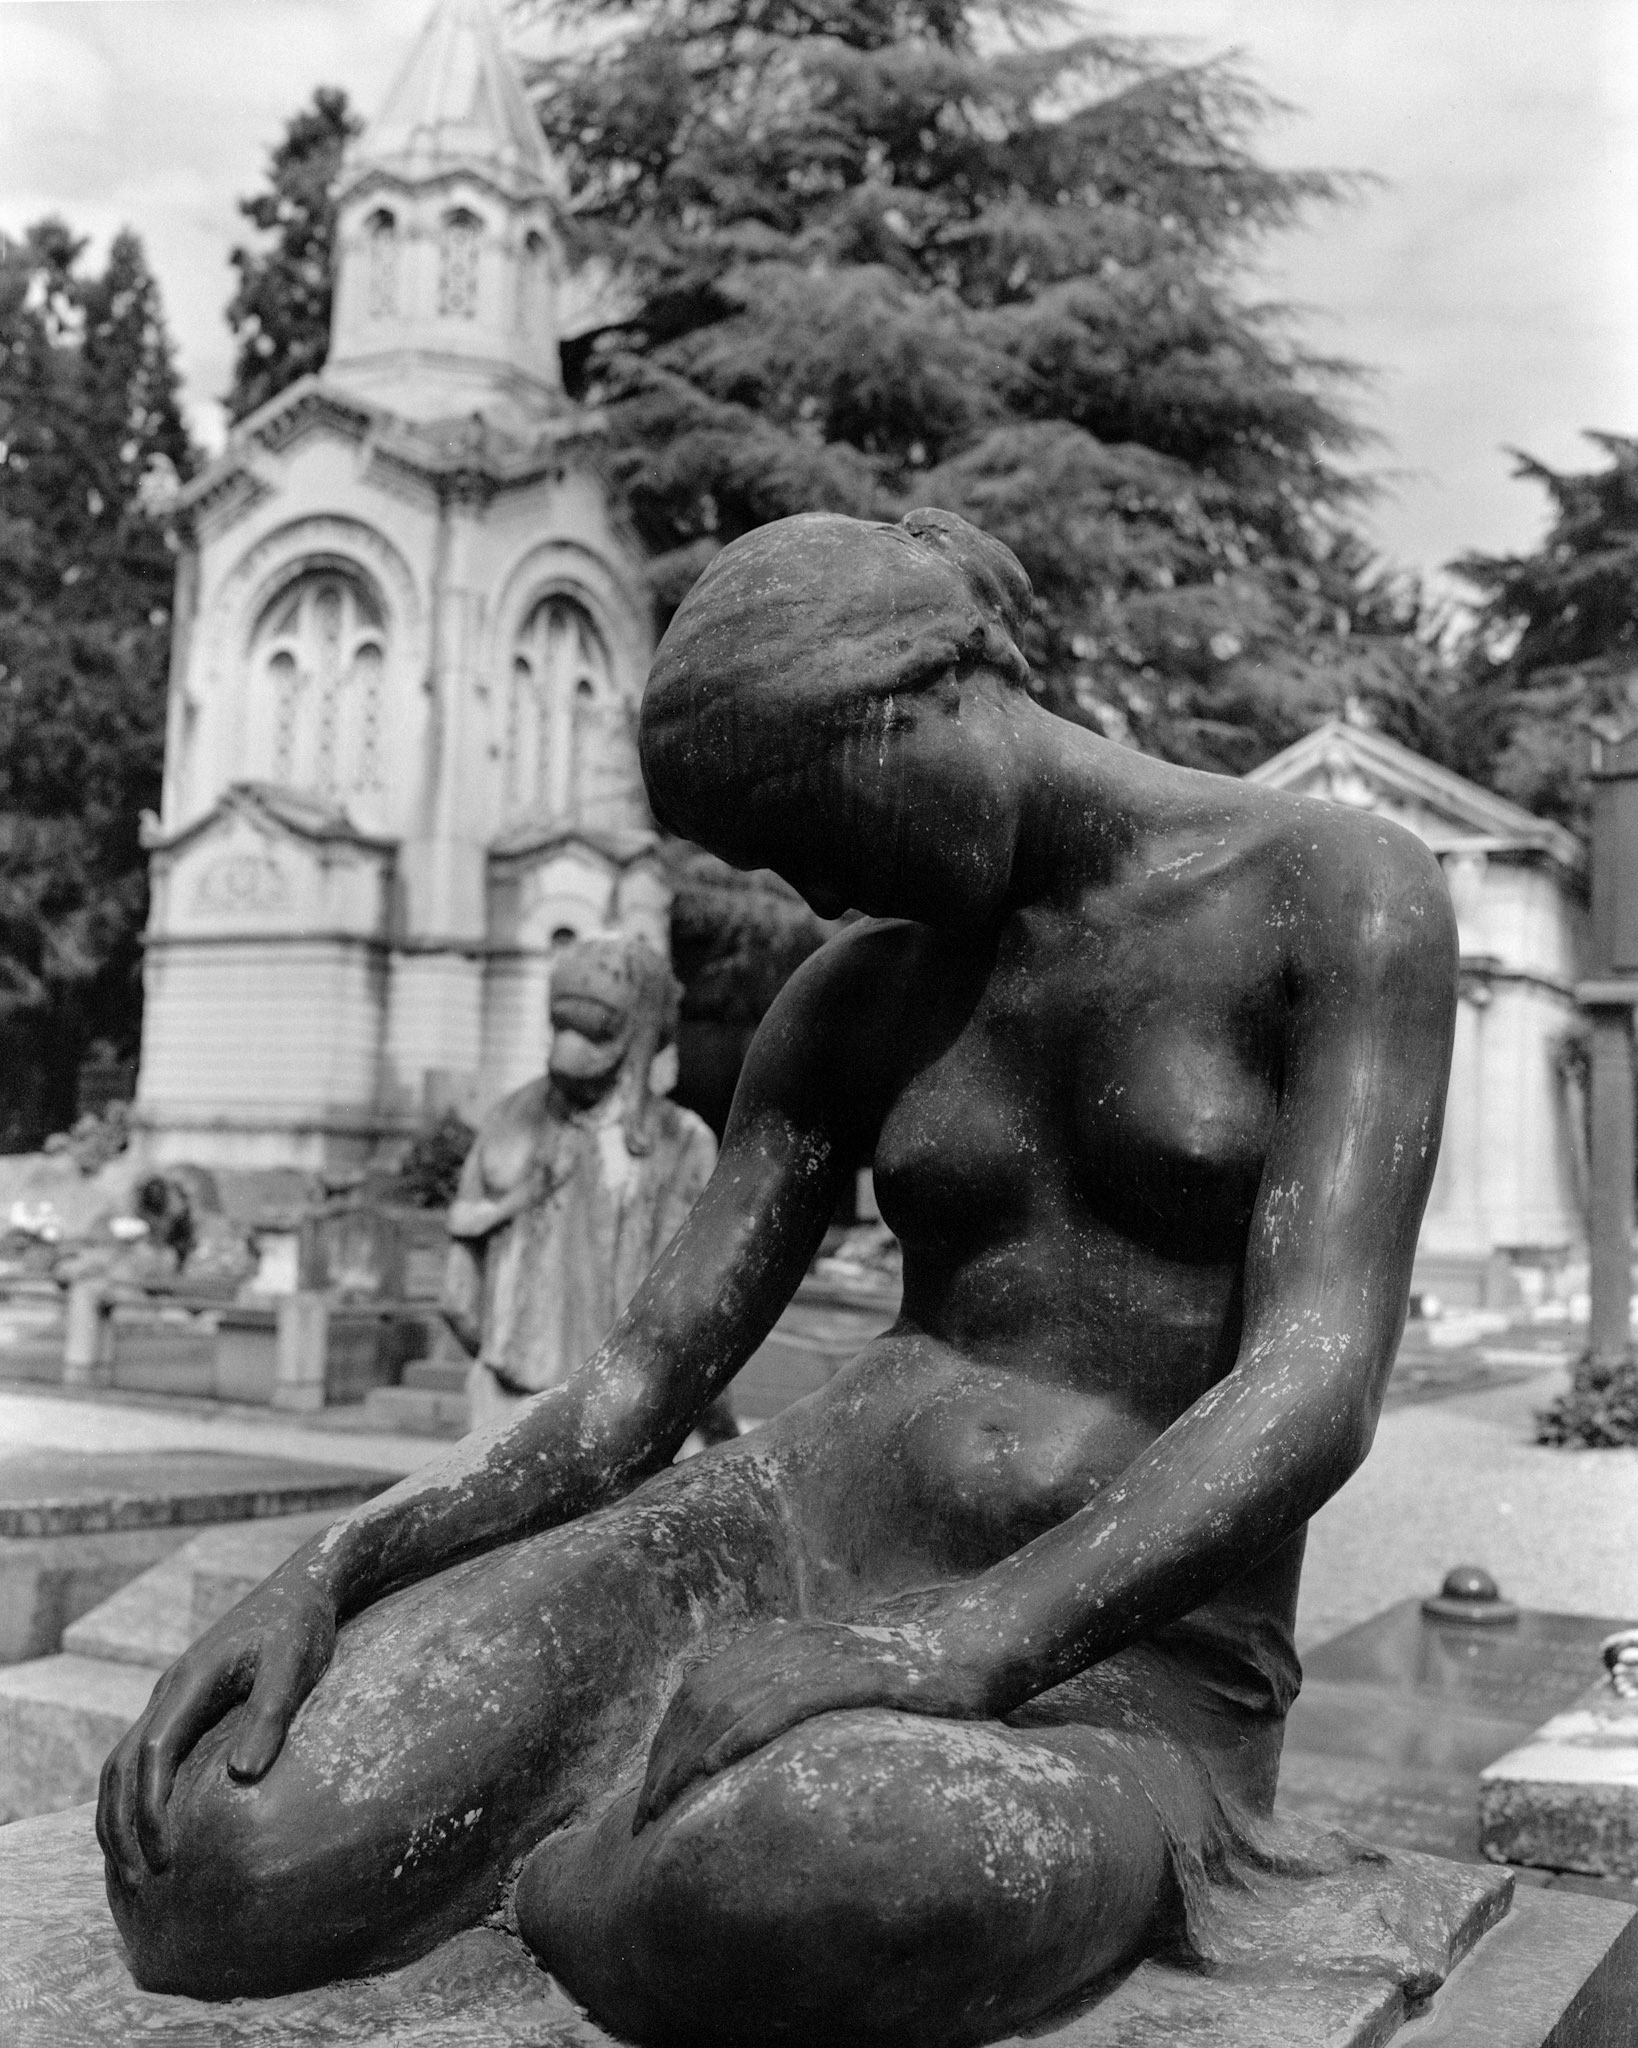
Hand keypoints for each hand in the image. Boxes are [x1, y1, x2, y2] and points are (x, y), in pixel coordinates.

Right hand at [97, 1570, 336, 1887]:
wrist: (301, 1587)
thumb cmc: (301, 1626)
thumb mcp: (294, 1666)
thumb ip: (269, 1716)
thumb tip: (241, 1778)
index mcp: (190, 1680)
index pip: (152, 1755)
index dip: (150, 1810)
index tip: (164, 1858)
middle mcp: (169, 1689)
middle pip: (120, 1766)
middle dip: (120, 1826)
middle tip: (139, 1881)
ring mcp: (171, 1695)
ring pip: (120, 1761)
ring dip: (117, 1815)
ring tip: (134, 1869)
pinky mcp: (182, 1702)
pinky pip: (140, 1755)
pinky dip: (131, 1795)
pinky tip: (149, 1828)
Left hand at [634, 1606, 994, 1832]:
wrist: (974, 1643)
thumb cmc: (912, 1678)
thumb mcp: (841, 1688)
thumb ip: (798, 1707)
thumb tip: (758, 1761)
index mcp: (782, 1645)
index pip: (701, 1691)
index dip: (667, 1743)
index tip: (646, 1797)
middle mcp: (793, 1643)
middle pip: (703, 1698)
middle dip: (665, 1761)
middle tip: (640, 1821)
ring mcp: (822, 1655)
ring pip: (732, 1700)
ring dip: (688, 1757)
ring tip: (663, 1808)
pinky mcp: (856, 1672)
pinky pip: (784, 1700)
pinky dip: (742, 1732)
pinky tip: (716, 1766)